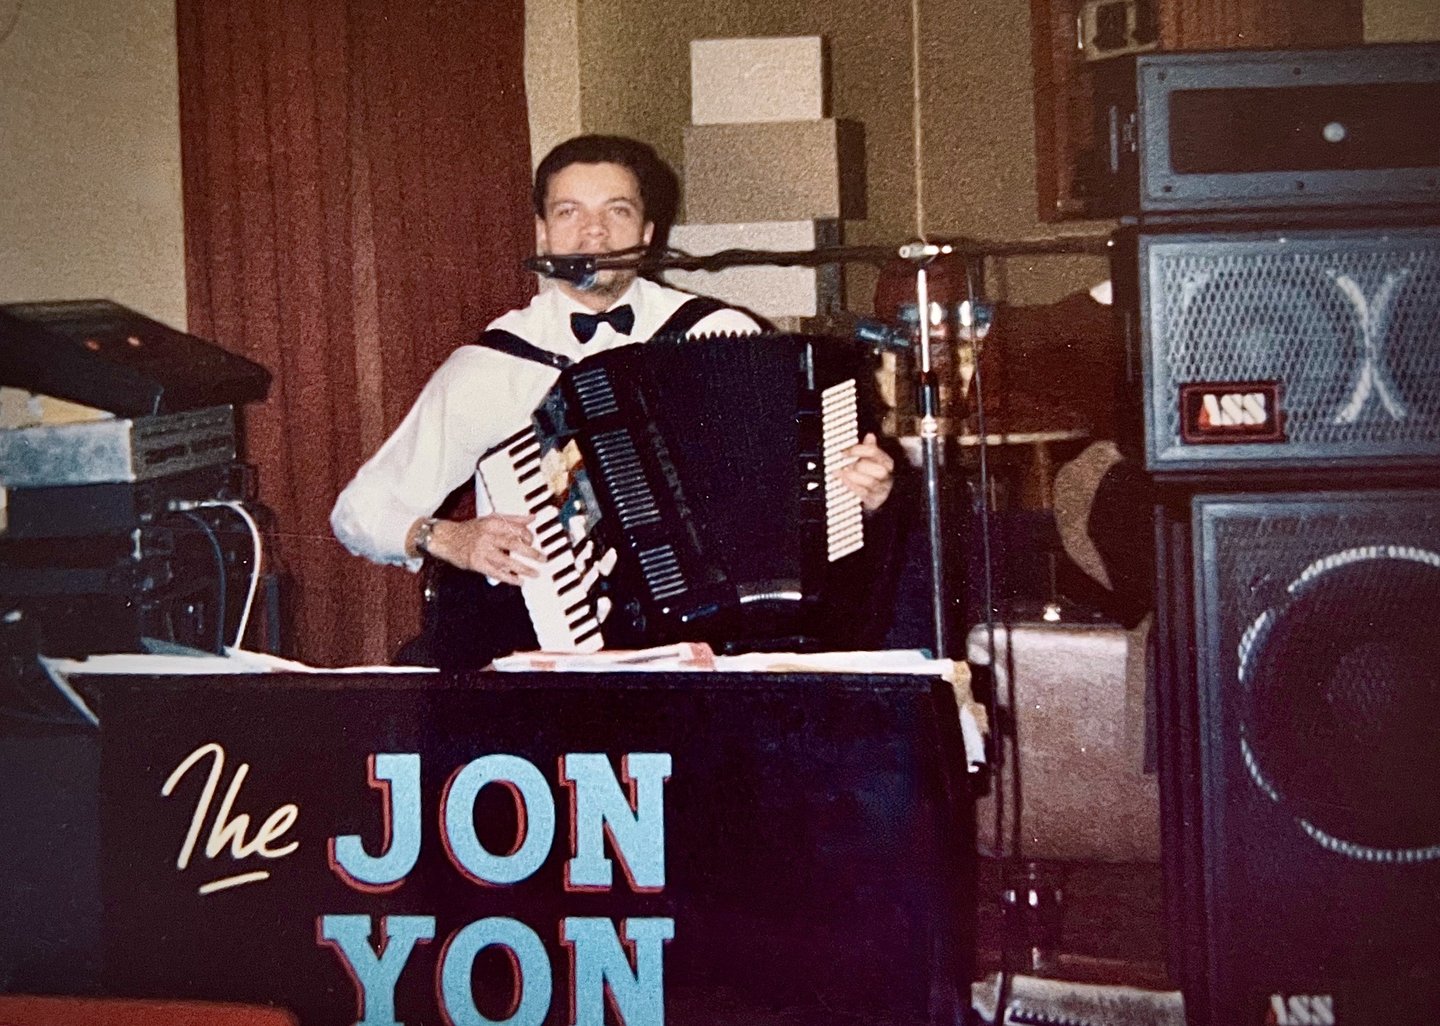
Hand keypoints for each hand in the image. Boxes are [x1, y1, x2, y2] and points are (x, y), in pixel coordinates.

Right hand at [423, 515, 541, 584]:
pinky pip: (496, 573)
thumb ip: (513, 519)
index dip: (528, 536)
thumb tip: (533, 517)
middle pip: (513, 545)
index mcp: (492, 523)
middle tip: (543, 559)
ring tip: (535, 573)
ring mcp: (481, 551)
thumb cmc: (471, 529)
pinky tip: (519, 581)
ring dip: (523, 568)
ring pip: (506, 561)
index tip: (533, 542)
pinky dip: (509, 578)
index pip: (516, 529)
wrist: (446, 538)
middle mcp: (487, 536)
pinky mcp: (476, 564)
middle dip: (531, 553)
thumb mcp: (491, 519)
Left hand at [839, 432, 894, 511]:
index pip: (874, 452)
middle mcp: (886, 475)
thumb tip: (870, 435)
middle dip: (858, 465)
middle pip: (876, 467)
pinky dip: (851, 485)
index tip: (843, 452)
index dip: (857, 450)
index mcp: (887, 462)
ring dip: (853, 476)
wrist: (880, 497)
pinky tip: (842, 480)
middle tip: (844, 465)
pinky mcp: (873, 500)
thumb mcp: (873, 461)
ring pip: (870, 481)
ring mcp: (881, 489)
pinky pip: (863, 493)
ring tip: (839, 472)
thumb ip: (870, 449)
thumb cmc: (873, 475)